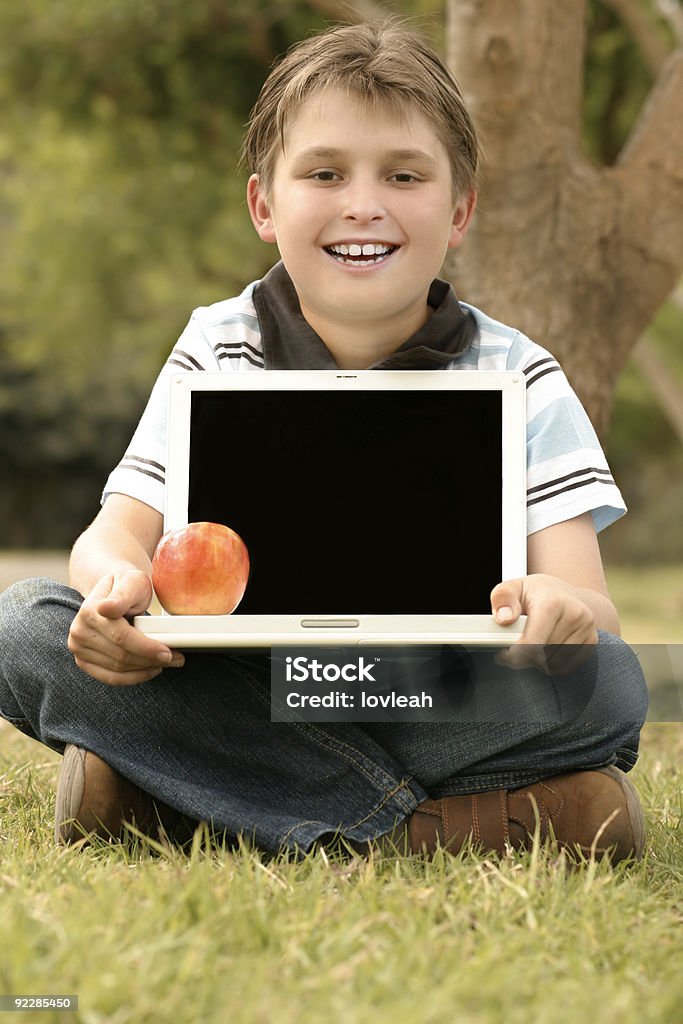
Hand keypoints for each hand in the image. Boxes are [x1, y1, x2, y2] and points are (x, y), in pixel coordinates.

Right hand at [68, 570, 184, 684]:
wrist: (111, 592)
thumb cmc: (126, 586)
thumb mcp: (131, 581)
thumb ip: (123, 595)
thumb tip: (107, 609)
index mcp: (90, 611)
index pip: (121, 637)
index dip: (146, 647)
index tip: (167, 652)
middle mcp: (79, 631)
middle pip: (121, 655)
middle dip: (151, 659)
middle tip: (176, 658)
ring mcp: (78, 648)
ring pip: (118, 669)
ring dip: (146, 669)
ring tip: (167, 661)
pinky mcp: (83, 661)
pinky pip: (110, 677)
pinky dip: (134, 677)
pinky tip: (150, 669)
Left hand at [491, 574, 597, 674]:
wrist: (562, 592)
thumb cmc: (534, 593)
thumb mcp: (512, 588)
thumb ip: (502, 599)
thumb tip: (504, 619)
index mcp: (552, 602)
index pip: (533, 642)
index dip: (515, 655)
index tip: (503, 655)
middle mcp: (574, 614)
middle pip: (542, 655)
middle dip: (524, 657)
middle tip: (514, 649)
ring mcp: (586, 628)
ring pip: (554, 664)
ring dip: (538, 663)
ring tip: (530, 648)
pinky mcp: (592, 640)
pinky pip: (567, 667)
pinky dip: (552, 666)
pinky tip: (544, 652)